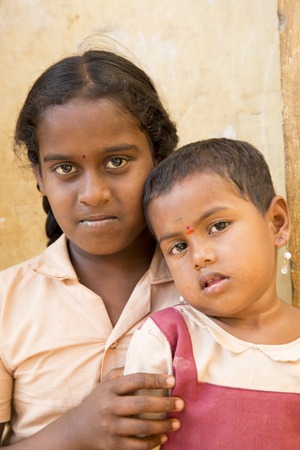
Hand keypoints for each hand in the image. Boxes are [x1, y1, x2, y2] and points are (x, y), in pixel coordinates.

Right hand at [65, 370, 183, 449]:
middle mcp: (109, 406)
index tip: (172, 380)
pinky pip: (137, 445)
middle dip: (165, 404)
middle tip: (181, 403)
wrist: (76, 429)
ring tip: (177, 422)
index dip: (155, 379)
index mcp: (110, 388)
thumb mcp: (104, 383)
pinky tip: (163, 437)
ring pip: (142, 427)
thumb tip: (143, 361)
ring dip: (163, 425)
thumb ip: (121, 372)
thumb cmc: (97, 401)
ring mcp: (111, 427)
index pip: (136, 380)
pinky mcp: (113, 445)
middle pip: (142, 404)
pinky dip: (153, 442)